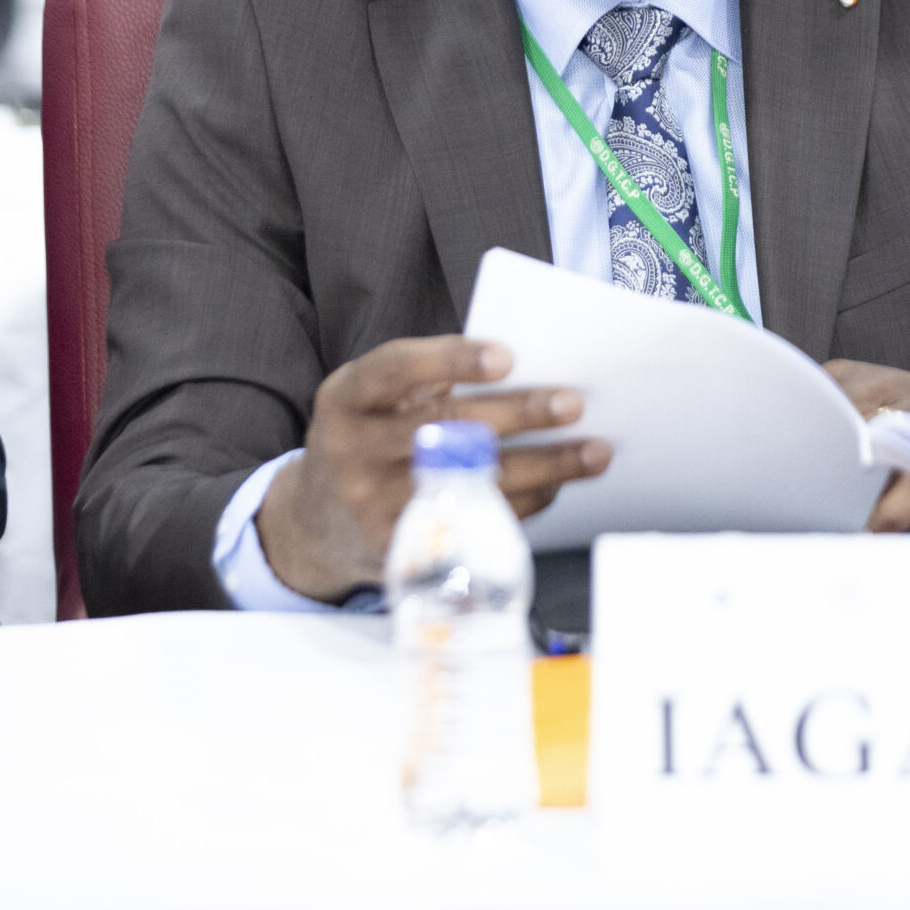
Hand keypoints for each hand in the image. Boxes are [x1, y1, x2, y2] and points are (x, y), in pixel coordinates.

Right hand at [257, 337, 610, 602]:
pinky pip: (476, 523)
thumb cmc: (368, 439)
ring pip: (472, 482)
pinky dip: (527, 503)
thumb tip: (528, 369)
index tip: (508, 357)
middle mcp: (352, 452)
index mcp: (346, 399)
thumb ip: (428, 381)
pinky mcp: (403, 552)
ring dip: (544, 467)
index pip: (396, 370)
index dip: (451, 361)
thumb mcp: (373, 400)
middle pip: (444, 428)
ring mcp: (374, 507)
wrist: (315, 523)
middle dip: (517, 415)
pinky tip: (559, 484)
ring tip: (594, 451)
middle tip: (572, 403)